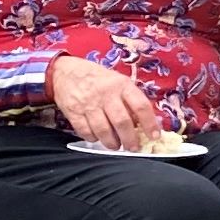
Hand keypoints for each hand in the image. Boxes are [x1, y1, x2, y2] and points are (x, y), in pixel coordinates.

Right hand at [46, 51, 162, 150]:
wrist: (65, 71)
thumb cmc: (98, 79)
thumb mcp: (119, 82)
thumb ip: (130, 100)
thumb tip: (144, 124)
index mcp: (122, 85)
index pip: (141, 106)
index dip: (150, 124)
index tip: (155, 136)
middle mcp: (106, 94)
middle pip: (122, 122)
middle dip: (130, 140)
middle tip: (134, 148)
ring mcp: (88, 104)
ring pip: (103, 130)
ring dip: (112, 143)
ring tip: (116, 146)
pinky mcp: (73, 112)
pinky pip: (85, 131)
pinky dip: (93, 138)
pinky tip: (98, 138)